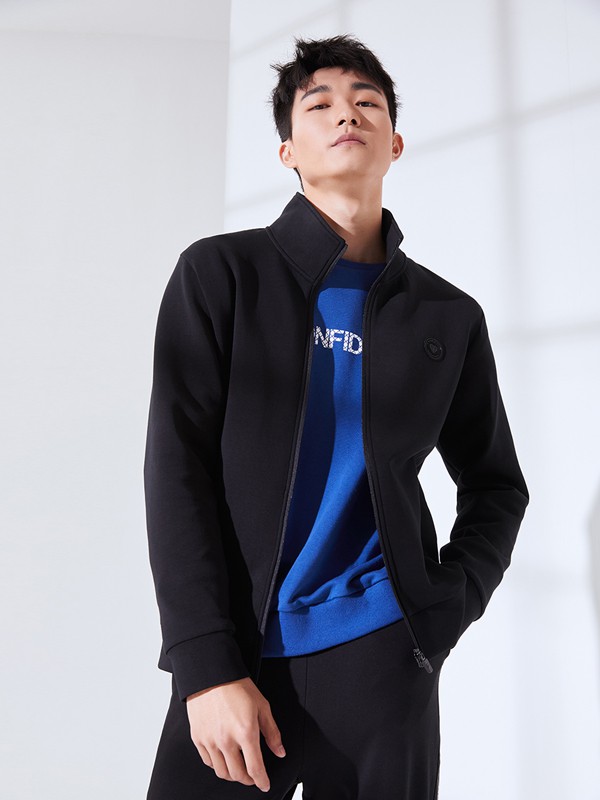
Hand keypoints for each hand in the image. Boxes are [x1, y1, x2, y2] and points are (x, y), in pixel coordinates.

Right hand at [186, 676, 285, 792]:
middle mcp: (226, 740)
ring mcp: (210, 741)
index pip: (255, 768)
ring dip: (233, 775)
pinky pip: (208, 762)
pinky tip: (224, 759)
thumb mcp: (262, 706)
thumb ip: (272, 732)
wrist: (211, 674)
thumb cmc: (237, 686)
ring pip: (222, 772)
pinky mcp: (198, 738)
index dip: (262, 781)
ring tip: (239, 768)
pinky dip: (218, 765)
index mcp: (245, 732)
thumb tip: (280, 751)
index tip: (265, 785)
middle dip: (248, 779)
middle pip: (238, 775)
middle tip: (253, 776)